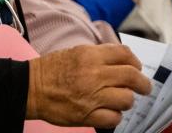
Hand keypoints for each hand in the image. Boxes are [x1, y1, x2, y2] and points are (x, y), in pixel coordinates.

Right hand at [26, 44, 150, 128]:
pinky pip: (114, 118)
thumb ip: (97, 56)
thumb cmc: (48, 70)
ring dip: (125, 101)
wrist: (28, 87)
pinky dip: (114, 116)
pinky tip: (107, 112)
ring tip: (117, 100)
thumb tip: (121, 61)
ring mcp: (91, 96)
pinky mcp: (87, 115)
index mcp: (88, 55)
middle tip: (143, 88)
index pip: (125, 54)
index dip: (135, 62)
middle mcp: (93, 74)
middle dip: (142, 84)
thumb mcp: (73, 53)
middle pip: (132, 77)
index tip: (136, 68)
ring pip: (127, 99)